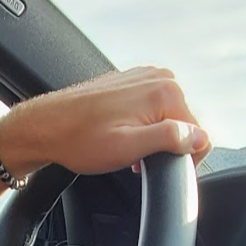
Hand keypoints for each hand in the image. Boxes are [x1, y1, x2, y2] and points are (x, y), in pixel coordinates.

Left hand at [0, 66, 212, 179]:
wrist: (44, 127)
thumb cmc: (79, 139)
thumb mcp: (129, 147)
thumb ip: (170, 139)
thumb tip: (200, 137)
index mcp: (165, 92)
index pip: (199, 134)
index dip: (183, 159)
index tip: (158, 168)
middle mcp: (159, 78)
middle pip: (183, 124)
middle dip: (165, 148)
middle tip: (135, 161)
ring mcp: (144, 77)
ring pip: (166, 118)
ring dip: (151, 138)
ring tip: (124, 150)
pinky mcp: (130, 82)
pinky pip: (150, 108)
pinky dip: (140, 126)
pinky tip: (119, 136)